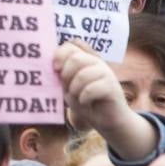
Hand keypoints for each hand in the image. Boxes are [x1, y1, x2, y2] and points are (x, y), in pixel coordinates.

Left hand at [59, 41, 156, 160]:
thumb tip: (51, 66)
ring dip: (74, 89)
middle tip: (68, 88)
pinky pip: (91, 89)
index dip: (59, 55)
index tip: (55, 69)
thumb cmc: (84, 101)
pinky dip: (83, 98)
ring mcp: (106, 73)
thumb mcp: (68, 87)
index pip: (70, 46)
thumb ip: (62, 75)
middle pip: (75, 58)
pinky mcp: (112, 86)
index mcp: (84, 60)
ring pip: (82, 75)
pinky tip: (85, 102)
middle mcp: (96, 63)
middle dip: (66, 75)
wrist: (106, 119)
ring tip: (77, 96)